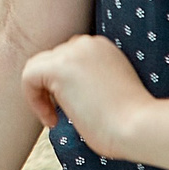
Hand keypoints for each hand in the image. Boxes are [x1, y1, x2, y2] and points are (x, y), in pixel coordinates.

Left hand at [21, 36, 152, 156]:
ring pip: (39, 67)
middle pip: (53, 59)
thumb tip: (68, 97)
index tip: (77, 109)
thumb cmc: (132, 124)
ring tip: (56, 119)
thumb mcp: (112, 94)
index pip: (71, 58)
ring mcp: (73, 52)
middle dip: (52, 87)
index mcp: (104, 48)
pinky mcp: (59, 67)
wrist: (140, 126)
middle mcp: (88, 43)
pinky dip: (33, 99)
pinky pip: (28, 77)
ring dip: (42, 93)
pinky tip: (52, 120)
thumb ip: (91, 86)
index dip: (65, 84)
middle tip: (61, 115)